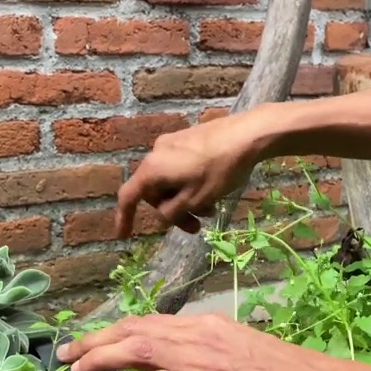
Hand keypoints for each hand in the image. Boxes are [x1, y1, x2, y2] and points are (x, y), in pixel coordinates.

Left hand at [56, 314, 345, 370]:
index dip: (113, 331)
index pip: (148, 322)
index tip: (89, 341)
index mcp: (206, 327)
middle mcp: (197, 336)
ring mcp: (200, 362)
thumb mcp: (239, 361)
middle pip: (133, 329)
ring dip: (100, 358)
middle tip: (64, 353)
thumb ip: (202, 366)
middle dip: (93, 340)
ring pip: (136, 349)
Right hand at [115, 108, 277, 237]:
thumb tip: (161, 218)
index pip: (129, 196)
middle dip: (173, 211)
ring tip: (211, 211)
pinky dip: (190, 185)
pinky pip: (180, 169)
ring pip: (170, 181)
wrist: (247, 134)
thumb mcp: (194, 199)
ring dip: (186, 200)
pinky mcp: (188, 139)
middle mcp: (156, 153)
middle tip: (196, 227)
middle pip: (155, 191)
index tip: (123, 236)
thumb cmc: (219, 170)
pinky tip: (212, 192)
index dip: (124, 218)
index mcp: (152, 168)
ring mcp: (172, 143)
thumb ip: (172, 213)